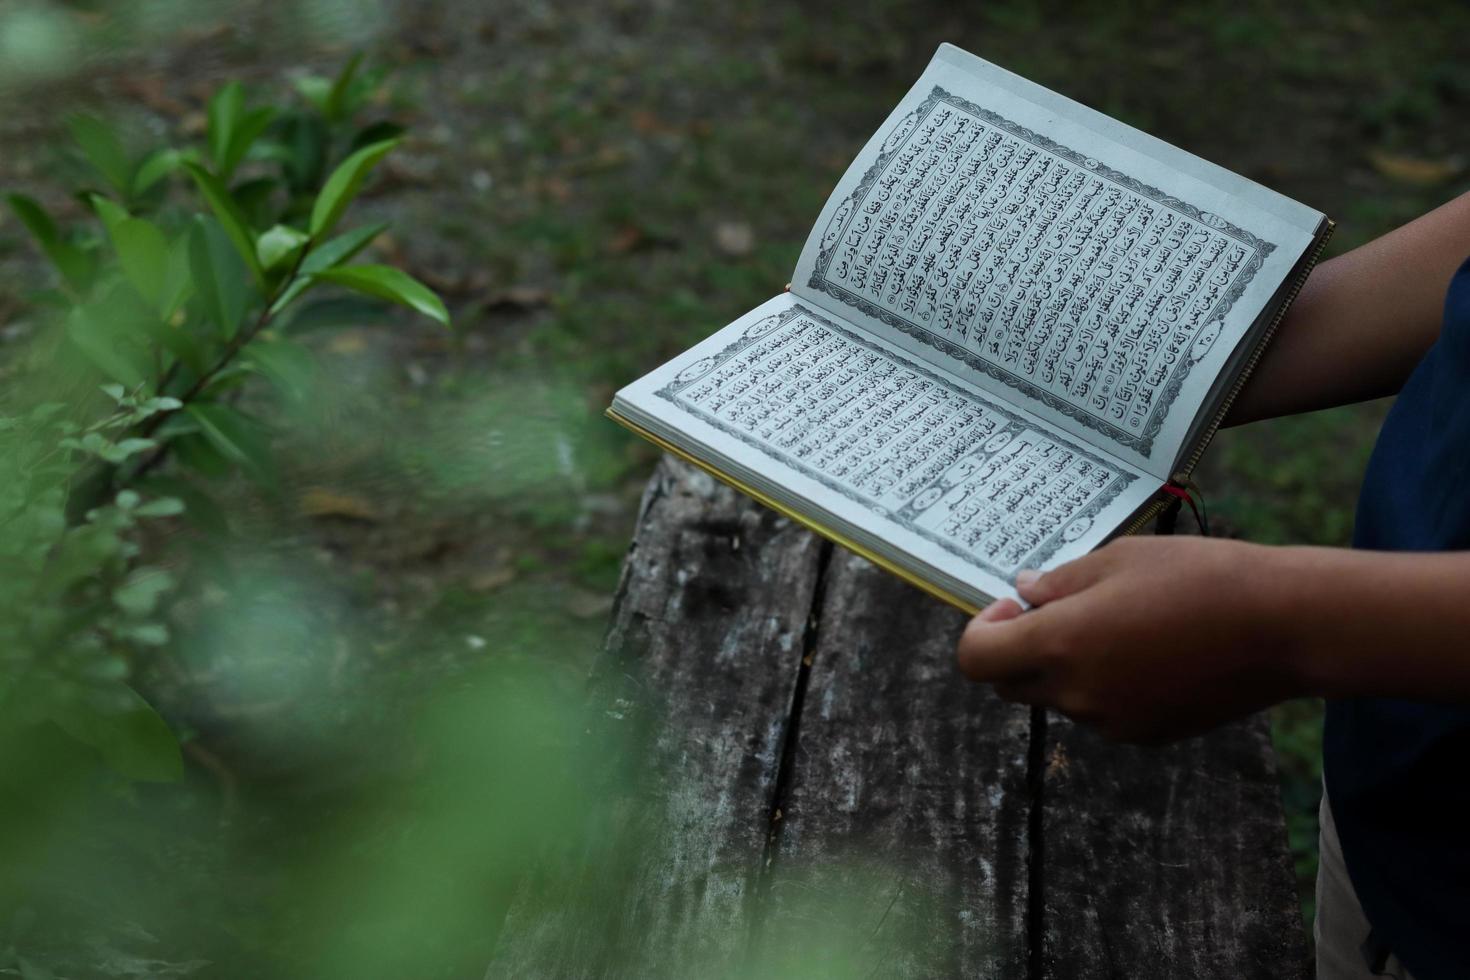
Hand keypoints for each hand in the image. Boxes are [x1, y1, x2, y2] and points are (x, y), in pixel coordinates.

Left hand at [956, 536, 1303, 742]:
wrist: (1281, 626)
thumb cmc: (1198, 578)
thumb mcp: (1118, 560)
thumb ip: (1060, 582)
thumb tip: (1025, 591)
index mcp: (1060, 644)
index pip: (976, 659)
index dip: (982, 630)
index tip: (1011, 606)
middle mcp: (1077, 693)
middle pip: (1009, 684)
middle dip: (1015, 649)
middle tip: (1051, 610)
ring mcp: (1110, 722)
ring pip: (1058, 698)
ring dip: (1063, 666)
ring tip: (1116, 625)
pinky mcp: (1145, 735)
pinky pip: (1100, 712)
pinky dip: (1103, 685)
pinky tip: (1148, 652)